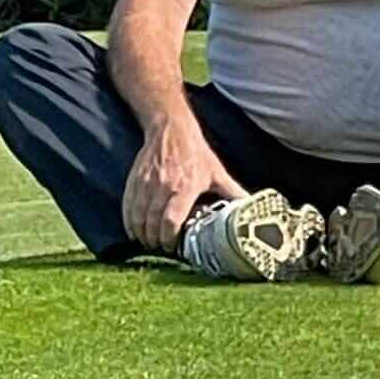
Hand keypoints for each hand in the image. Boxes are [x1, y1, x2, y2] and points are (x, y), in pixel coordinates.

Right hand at [122, 116, 246, 253]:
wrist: (171, 130)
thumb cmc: (197, 153)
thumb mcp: (217, 173)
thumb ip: (232, 192)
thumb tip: (251, 206)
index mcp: (186, 187)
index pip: (172, 220)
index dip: (169, 238)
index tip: (172, 247)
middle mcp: (164, 186)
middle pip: (153, 222)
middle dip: (155, 240)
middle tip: (161, 248)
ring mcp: (147, 183)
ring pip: (138, 217)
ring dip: (141, 234)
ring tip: (148, 242)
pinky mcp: (135, 180)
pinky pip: (128, 207)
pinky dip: (129, 222)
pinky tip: (134, 231)